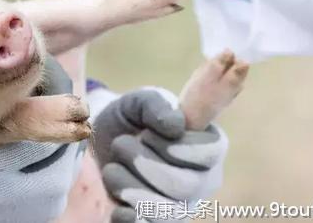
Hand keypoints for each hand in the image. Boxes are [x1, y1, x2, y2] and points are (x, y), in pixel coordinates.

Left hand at [92, 88, 226, 222]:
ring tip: (112, 169)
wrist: (102, 143)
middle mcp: (203, 180)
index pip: (209, 152)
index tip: (147, 134)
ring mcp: (182, 206)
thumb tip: (176, 126)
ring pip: (167, 212)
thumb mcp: (139, 102)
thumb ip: (157, 104)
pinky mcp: (158, 222)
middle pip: (186, 185)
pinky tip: (118, 203)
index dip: (175, 144)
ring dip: (129, 187)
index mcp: (209, 146)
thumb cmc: (132, 119)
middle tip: (122, 145)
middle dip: (144, 164)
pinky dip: (130, 218)